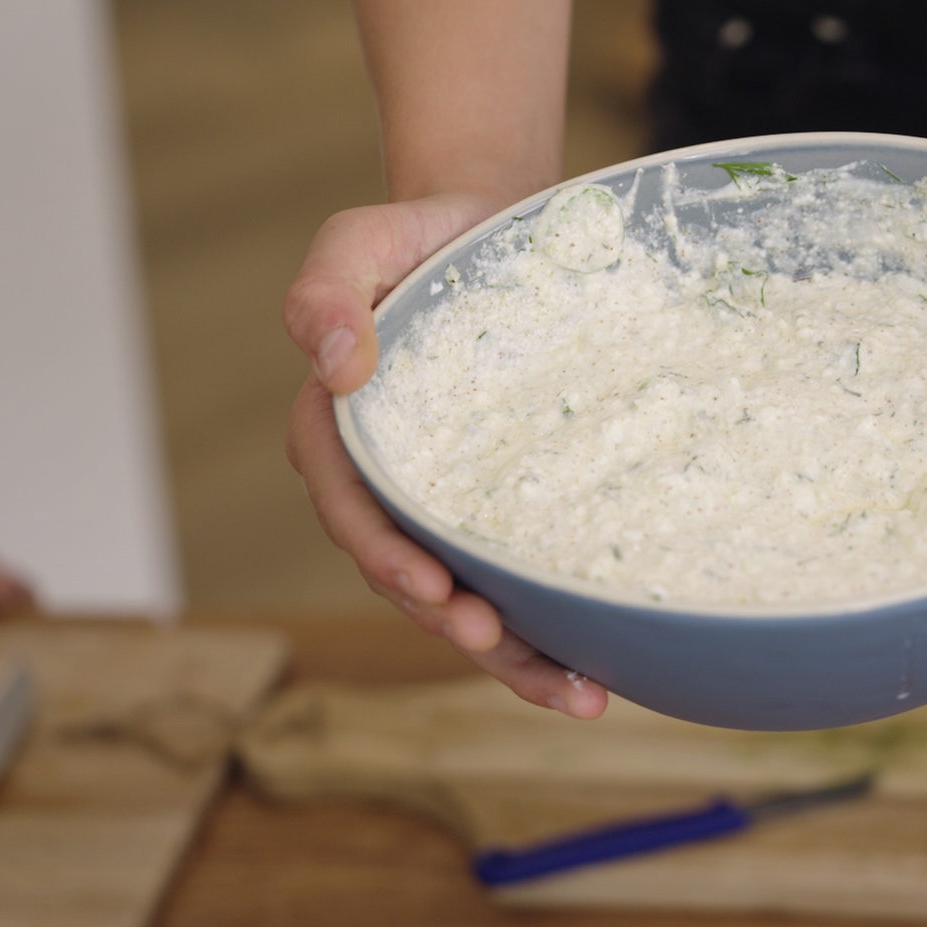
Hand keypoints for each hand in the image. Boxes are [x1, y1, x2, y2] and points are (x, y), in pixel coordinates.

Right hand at [283, 192, 609, 718]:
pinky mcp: (504, 513)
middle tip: (497, 641)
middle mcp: (389, 487)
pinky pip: (519, 583)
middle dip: (450, 622)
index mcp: (340, 437)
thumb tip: (337, 365)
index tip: (429, 583)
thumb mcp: (360, 239)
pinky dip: (551, 633)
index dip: (384, 554)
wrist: (498, 232)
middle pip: (408, 576)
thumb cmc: (424, 237)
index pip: (352, 509)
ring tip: (575, 694)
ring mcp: (448, 509)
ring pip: (466, 599)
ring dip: (511, 656)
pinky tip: (600, 670)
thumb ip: (327, 291)